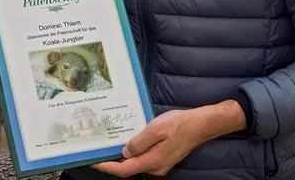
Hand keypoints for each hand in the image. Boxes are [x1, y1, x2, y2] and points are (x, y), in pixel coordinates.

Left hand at [91, 101, 246, 177]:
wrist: (200, 125)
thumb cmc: (179, 124)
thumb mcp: (156, 129)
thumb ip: (139, 142)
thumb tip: (125, 152)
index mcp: (152, 161)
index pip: (124, 170)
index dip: (107, 167)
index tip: (94, 162)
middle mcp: (155, 167)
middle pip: (129, 168)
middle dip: (113, 162)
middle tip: (99, 150)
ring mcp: (160, 164)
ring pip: (136, 163)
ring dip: (123, 157)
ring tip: (110, 145)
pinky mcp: (163, 158)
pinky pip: (144, 158)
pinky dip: (133, 153)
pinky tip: (129, 142)